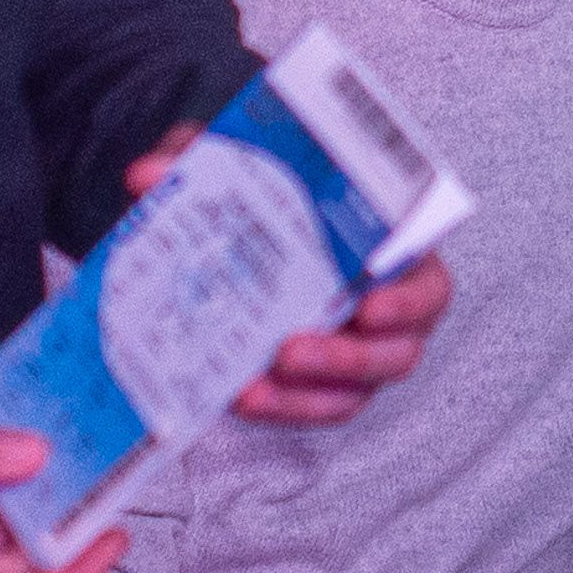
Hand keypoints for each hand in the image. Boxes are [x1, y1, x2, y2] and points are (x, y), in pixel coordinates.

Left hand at [115, 132, 456, 422]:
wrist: (234, 236)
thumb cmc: (266, 197)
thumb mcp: (233, 169)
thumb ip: (199, 162)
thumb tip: (146, 175)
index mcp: (392, 252)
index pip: (427, 282)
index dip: (408, 300)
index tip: (368, 305)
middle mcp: (388, 310)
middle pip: (397, 350)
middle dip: (346, 357)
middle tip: (289, 350)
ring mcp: (359, 356)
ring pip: (356, 392)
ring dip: (306, 394)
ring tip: (252, 389)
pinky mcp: (322, 386)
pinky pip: (314, 409)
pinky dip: (281, 408)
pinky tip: (241, 397)